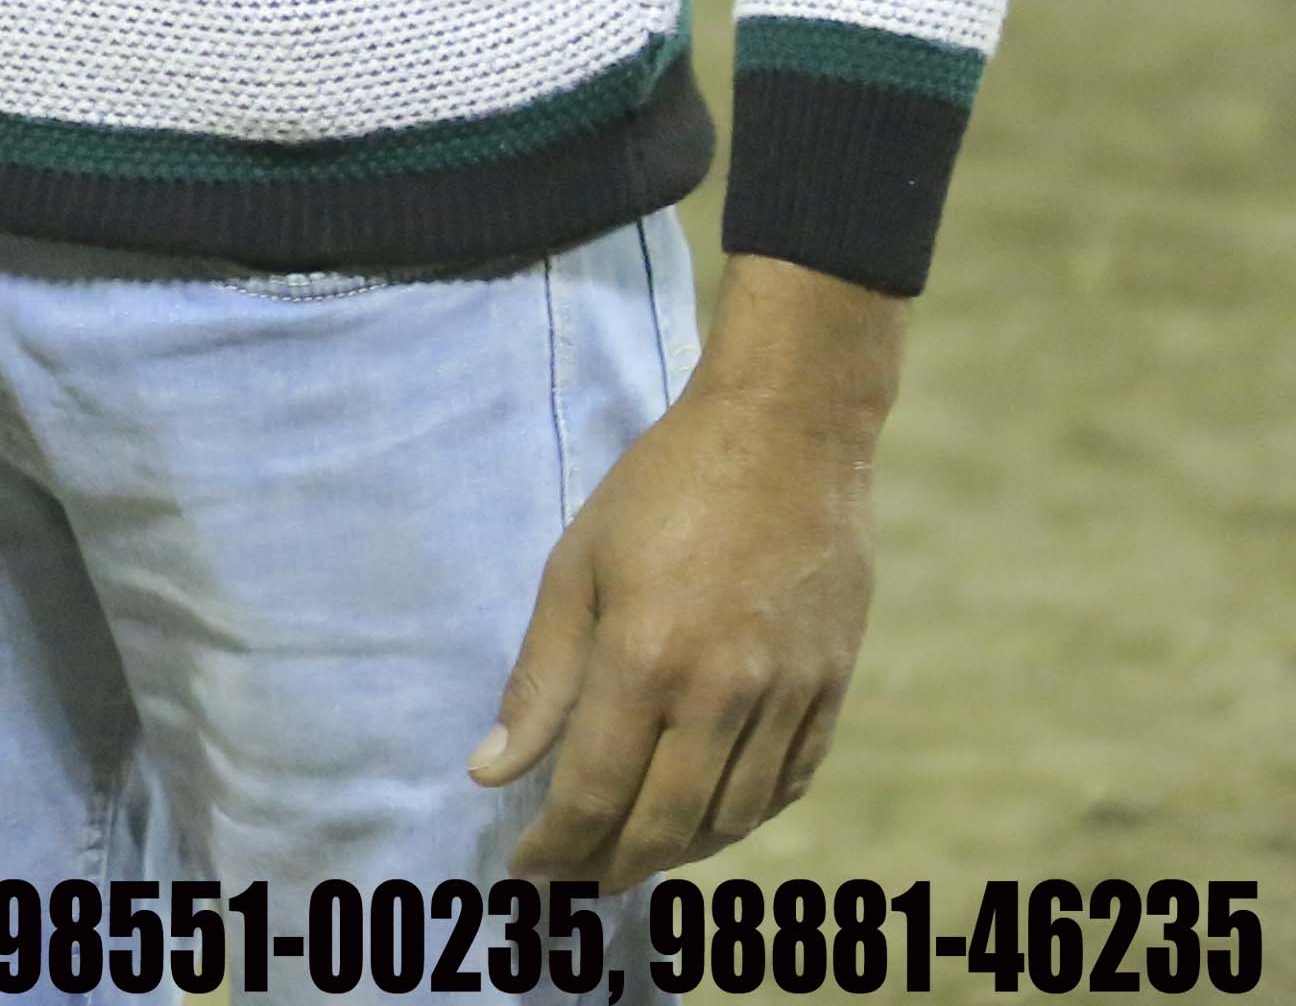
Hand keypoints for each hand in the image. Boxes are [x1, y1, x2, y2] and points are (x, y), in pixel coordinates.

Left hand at [482, 257, 903, 884]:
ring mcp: (788, 696)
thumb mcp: (573, 571)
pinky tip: (706, 820)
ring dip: (676, 852)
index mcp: (645, 660)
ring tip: (629, 855)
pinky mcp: (832, 689)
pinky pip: (788, 784)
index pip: (591, 793)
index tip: (523, 874)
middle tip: (573, 883)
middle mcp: (722, 694)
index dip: (554, 847)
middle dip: (609, 866)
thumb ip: (538, 681)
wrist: (786, 439)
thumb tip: (491, 773)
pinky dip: (743, 818)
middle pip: (663, 823)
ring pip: (731, 817)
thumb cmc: (660, 492)